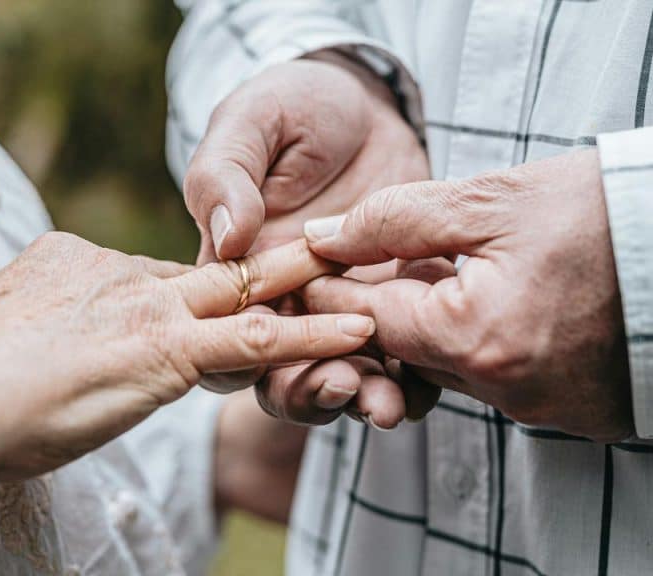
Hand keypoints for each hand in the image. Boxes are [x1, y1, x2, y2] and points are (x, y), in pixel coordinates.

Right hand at [0, 233, 375, 510]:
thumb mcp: (3, 336)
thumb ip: (42, 328)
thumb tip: (51, 345)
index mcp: (75, 263)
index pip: (155, 278)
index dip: (199, 294)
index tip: (228, 302)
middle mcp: (117, 272)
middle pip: (212, 268)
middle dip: (278, 264)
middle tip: (334, 249)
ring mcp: (144, 305)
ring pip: (247, 295)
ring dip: (309, 291)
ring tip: (366, 288)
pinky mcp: (165, 349)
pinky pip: (254, 341)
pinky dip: (310, 335)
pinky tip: (357, 332)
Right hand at [183, 53, 429, 427]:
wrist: (367, 103)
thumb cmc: (295, 106)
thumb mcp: (252, 122)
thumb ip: (226, 175)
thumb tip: (227, 236)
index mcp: (237, 271)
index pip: (228, 333)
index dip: (249, 359)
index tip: (280, 360)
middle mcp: (285, 301)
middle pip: (284, 371)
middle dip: (312, 391)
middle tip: (346, 387)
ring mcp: (342, 306)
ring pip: (344, 372)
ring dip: (363, 395)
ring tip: (387, 403)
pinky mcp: (394, 302)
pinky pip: (402, 352)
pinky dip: (412, 377)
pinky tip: (426, 382)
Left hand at [301, 150, 632, 441]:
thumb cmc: (601, 211)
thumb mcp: (487, 199)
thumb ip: (393, 219)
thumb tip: (322, 238)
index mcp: (476, 338)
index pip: (366, 323)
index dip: (332, 290)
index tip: (312, 266)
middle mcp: (506, 391)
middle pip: (409, 354)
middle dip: (389, 308)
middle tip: (388, 263)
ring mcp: (546, 410)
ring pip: (455, 370)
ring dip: (440, 326)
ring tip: (456, 270)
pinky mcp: (579, 415)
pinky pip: (504, 383)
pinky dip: (489, 345)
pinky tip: (507, 301)